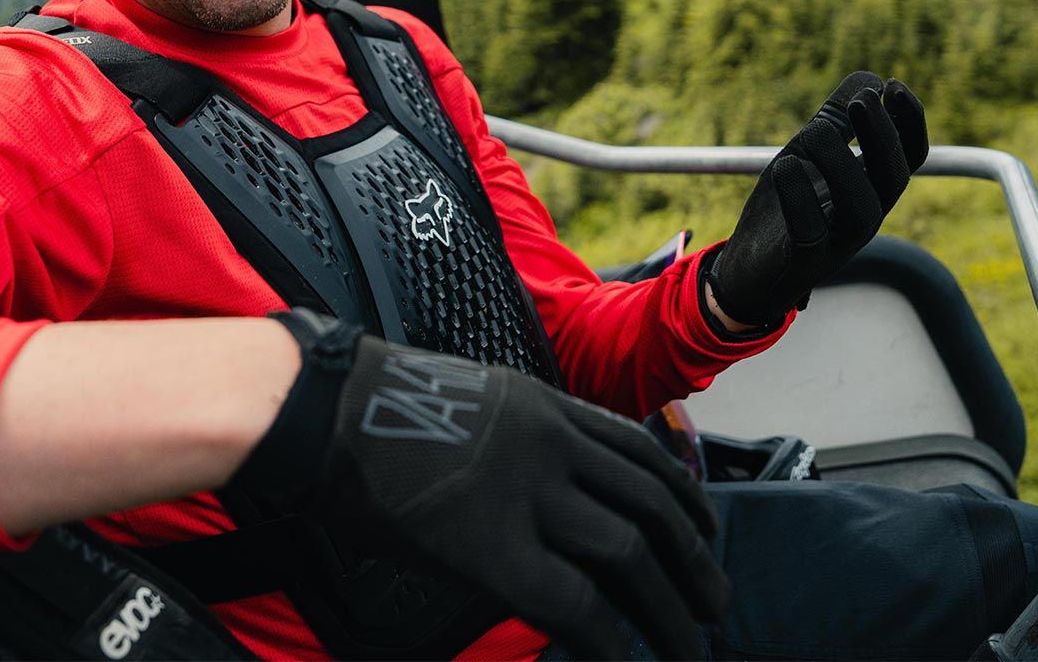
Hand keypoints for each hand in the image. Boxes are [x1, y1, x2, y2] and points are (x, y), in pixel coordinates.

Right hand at [233, 311, 729, 659]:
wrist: (322, 408)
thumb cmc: (379, 410)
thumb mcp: (474, 401)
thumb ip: (525, 439)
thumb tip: (556, 495)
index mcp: (546, 407)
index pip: (641, 454)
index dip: (686, 500)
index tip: (704, 534)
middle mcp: (550, 444)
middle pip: (651, 508)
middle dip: (694, 563)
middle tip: (715, 605)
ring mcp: (524, 494)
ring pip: (629, 556)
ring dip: (669, 611)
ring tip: (689, 649)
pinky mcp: (491, 548)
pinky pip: (574, 602)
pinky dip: (606, 639)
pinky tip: (616, 661)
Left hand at [709, 72, 928, 326]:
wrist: (748, 267)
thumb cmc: (785, 207)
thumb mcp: (808, 153)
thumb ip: (836, 117)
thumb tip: (870, 77)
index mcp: (870, 190)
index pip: (909, 157)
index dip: (910, 122)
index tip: (894, 85)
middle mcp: (863, 217)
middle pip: (893, 178)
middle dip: (882, 135)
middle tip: (862, 100)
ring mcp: (835, 243)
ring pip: (862, 207)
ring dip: (843, 162)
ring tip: (816, 130)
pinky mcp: (801, 262)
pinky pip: (811, 233)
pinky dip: (801, 197)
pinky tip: (787, 166)